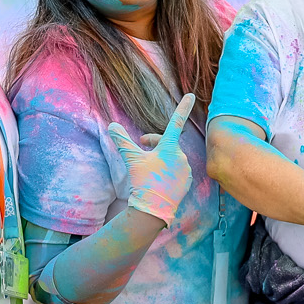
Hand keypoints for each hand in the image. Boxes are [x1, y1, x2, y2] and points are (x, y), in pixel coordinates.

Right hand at [109, 93, 195, 224]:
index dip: (183, 107)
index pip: (176, 122)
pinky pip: (176, 171)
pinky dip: (167, 172)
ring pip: (171, 158)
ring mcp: (186, 170)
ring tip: (149, 169)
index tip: (191, 94)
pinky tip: (158, 180)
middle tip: (141, 146)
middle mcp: (181, 156)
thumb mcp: (131, 159)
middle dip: (153, 144)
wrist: (153, 209)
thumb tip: (112, 125)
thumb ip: (122, 141)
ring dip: (160, 159)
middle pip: (166, 144)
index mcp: (170, 147)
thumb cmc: (143, 181)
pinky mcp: (187, 182)